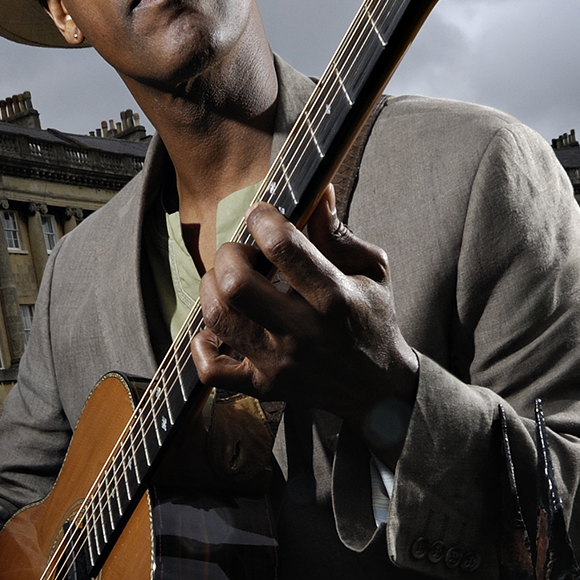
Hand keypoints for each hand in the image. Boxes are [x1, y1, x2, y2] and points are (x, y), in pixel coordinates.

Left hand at [192, 185, 419, 460]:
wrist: (377, 389)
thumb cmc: (372, 319)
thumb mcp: (371, 270)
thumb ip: (337, 233)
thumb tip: (318, 190)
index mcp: (335, 297)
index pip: (283, 247)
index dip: (262, 219)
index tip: (261, 214)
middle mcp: (303, 332)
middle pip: (236, 284)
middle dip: (230, 254)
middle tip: (243, 253)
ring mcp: (279, 363)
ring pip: (218, 318)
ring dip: (212, 289)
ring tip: (228, 282)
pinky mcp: (263, 386)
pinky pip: (212, 370)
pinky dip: (202, 345)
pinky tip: (216, 328)